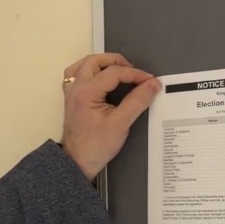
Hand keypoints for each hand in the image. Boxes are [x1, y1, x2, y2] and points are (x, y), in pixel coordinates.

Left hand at [60, 52, 160, 179]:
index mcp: (86, 92)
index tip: (149, 81)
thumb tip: (152, 85)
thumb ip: (137, 101)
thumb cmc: (95, 146)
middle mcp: (76, 89)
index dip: (135, 74)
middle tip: (133, 71)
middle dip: (116, 61)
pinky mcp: (72, 100)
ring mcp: (72, 93)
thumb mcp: (121, 123)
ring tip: (118, 70)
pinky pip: (76, 76)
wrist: (77, 162)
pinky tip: (100, 78)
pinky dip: (90, 72)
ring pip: (83, 65)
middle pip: (95, 61)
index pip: (114, 72)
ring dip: (101, 63)